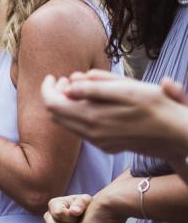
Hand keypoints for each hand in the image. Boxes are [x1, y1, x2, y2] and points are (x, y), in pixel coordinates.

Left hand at [42, 70, 187, 159]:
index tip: (53, 76)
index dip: (48, 88)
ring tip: (76, 88)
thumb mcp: (128, 90)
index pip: (52, 103)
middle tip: (65, 79)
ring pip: (67, 124)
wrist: (178, 136)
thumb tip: (68, 85)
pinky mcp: (106, 146)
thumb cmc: (157, 107)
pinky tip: (89, 104)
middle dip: (56, 95)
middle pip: (56, 114)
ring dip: (66, 105)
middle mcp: (91, 134)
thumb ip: (95, 89)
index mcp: (92, 118)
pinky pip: (81, 130)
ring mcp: (98, 142)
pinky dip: (77, 115)